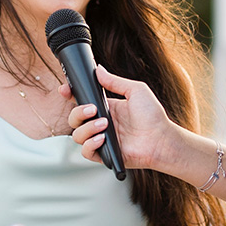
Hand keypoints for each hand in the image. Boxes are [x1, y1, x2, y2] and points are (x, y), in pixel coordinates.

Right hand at [63, 65, 178, 171]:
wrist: (161, 139)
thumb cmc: (153, 116)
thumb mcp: (135, 91)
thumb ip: (114, 81)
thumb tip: (98, 69)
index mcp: (107, 108)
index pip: (81, 101)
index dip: (70, 95)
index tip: (65, 90)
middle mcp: (102, 124)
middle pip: (74, 118)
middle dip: (78, 112)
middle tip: (93, 109)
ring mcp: (102, 140)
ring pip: (77, 135)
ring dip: (87, 128)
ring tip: (105, 125)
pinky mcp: (104, 155)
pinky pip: (85, 152)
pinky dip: (90, 145)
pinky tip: (102, 139)